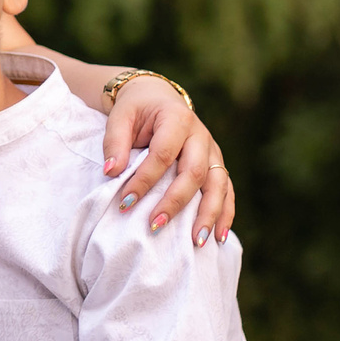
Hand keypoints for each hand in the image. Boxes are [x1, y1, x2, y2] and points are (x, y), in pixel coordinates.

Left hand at [103, 79, 234, 243]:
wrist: (158, 98)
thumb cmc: (137, 110)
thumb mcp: (121, 117)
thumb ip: (115, 142)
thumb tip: (112, 172)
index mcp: (177, 119)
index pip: (162, 154)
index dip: (144, 180)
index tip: (125, 202)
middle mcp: (200, 135)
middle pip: (195, 172)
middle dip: (176, 202)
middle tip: (155, 225)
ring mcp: (212, 151)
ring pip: (218, 185)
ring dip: (208, 214)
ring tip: (196, 242)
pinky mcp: (216, 164)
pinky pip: (227, 190)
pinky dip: (225, 213)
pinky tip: (219, 236)